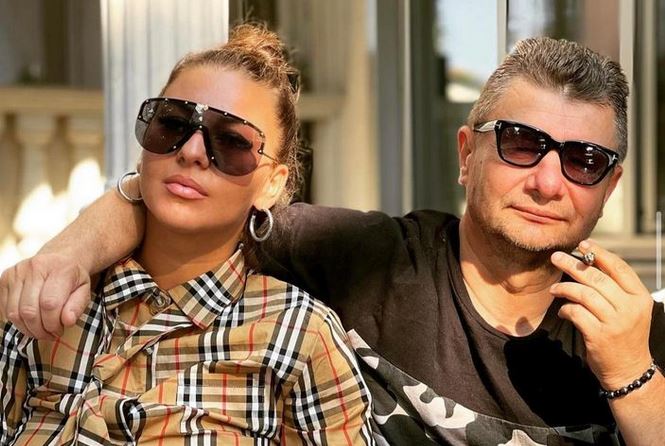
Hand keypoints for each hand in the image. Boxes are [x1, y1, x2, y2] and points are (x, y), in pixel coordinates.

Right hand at [0, 253, 90, 338]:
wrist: (59, 258)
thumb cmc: (72, 277)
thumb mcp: (84, 290)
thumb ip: (78, 306)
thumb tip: (67, 321)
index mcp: (59, 269)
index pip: (50, 304)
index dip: (53, 324)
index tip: (59, 330)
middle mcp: (35, 267)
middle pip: (29, 310)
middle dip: (40, 329)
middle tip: (50, 333)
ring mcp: (17, 272)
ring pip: (14, 312)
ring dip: (27, 328)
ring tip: (40, 330)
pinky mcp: (5, 278)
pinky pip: (5, 309)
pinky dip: (17, 321)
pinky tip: (30, 321)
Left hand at [549, 239, 653, 390]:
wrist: (629, 370)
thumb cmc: (624, 335)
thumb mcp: (629, 310)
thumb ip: (615, 289)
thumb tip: (590, 261)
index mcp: (640, 297)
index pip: (619, 268)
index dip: (600, 253)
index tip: (583, 244)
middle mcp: (630, 308)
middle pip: (597, 278)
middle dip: (574, 264)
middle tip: (556, 257)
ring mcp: (615, 322)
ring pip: (584, 294)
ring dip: (565, 287)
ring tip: (555, 288)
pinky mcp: (599, 335)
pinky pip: (576, 312)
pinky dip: (566, 308)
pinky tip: (563, 310)